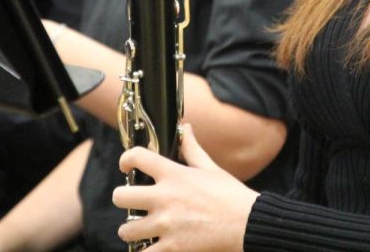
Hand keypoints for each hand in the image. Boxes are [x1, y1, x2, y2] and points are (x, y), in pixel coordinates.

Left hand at [113, 125, 257, 251]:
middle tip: (132, 203)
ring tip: (140, 230)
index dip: (126, 159)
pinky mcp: (172, 248)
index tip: (126, 166)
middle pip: (120, 196)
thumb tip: (186, 129)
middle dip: (123, 199)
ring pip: (126, 230)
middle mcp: (164, 198)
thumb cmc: (231, 195)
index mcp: (173, 175)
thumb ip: (192, 149)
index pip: (136, 157)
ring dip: (131, 230)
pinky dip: (146, 251)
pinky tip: (153, 247)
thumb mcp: (210, 168)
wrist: (248, 225)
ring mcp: (166, 225)